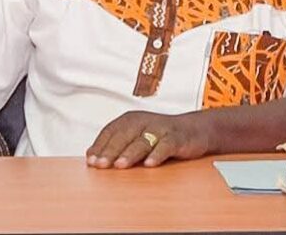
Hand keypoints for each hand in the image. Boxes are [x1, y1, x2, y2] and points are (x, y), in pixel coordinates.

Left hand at [85, 111, 209, 168]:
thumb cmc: (160, 136)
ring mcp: (160, 129)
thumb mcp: (136, 137)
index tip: (91, 160)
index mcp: (130, 120)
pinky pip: (165, 146)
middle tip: (101, 165)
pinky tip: (149, 164)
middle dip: (111, 151)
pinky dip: (157, 154)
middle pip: (123, 136)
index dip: (100, 146)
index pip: (110, 132)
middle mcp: (143, 121)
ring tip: (120, 165)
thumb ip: (116, 145)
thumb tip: (91, 156)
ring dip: (130, 154)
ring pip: (142, 141)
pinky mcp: (176, 137)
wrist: (194, 130)